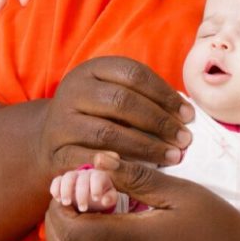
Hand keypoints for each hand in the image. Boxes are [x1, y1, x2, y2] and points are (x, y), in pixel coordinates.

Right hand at [39, 56, 192, 177]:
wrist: (50, 138)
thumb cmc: (98, 115)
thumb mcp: (114, 94)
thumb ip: (144, 98)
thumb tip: (186, 114)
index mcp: (92, 70)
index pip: (134, 74)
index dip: (165, 94)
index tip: (188, 115)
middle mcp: (74, 90)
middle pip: (122, 101)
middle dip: (159, 122)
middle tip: (185, 139)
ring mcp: (62, 121)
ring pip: (108, 132)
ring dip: (146, 147)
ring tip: (173, 157)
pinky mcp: (56, 151)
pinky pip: (90, 159)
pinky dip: (116, 165)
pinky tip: (139, 170)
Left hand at [44, 159, 239, 240]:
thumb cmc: (222, 229)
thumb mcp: (184, 194)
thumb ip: (138, 178)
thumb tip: (98, 161)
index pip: (73, 230)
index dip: (60, 208)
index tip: (70, 187)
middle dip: (55, 226)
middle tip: (68, 203)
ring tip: (91, 217)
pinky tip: (118, 239)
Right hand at [49, 164, 117, 213]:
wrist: (91, 193)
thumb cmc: (103, 196)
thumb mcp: (110, 198)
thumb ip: (110, 198)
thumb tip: (104, 201)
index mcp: (99, 176)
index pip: (97, 177)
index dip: (96, 187)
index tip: (96, 199)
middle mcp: (85, 173)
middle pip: (81, 178)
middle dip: (81, 194)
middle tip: (83, 208)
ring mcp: (73, 175)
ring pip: (67, 177)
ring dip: (65, 190)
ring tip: (66, 203)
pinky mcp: (63, 180)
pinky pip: (57, 180)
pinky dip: (55, 188)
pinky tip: (57, 199)